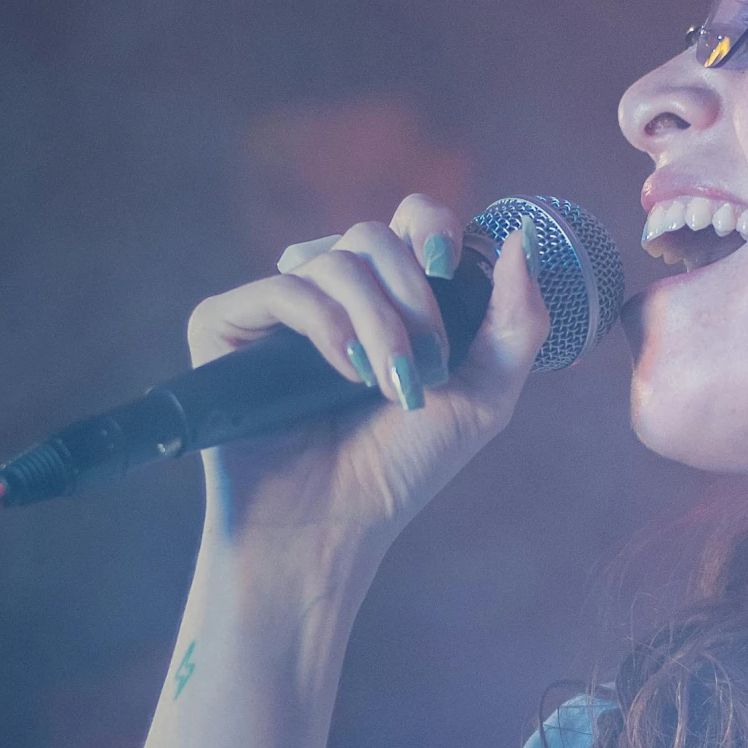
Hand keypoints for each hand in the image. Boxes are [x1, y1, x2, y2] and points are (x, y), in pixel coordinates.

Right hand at [186, 191, 548, 572]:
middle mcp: (329, 292)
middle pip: (373, 235)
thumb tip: (520, 238)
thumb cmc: (400, 469)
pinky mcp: (226, 324)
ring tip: (385, 385)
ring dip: (376, 322)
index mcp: (387, 297)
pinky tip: (343, 374)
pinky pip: (282, 289)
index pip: (409, 220)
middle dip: (413, 295)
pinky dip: (325, 327)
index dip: (433, 229)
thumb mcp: (483, 398)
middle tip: (426, 361)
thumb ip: (516, 322)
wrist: (332, 527)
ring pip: (333, 260)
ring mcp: (276, 306)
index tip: (449, 270)